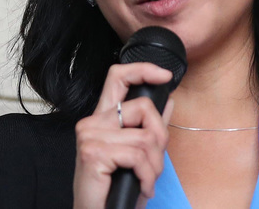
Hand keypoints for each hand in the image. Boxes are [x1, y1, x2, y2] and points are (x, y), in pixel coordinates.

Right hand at [73, 63, 173, 208]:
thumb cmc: (115, 188)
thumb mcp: (137, 154)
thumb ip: (151, 126)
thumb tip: (168, 99)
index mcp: (103, 118)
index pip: (118, 76)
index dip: (143, 69)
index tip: (165, 75)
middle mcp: (92, 122)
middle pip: (142, 106)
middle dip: (160, 136)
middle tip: (155, 162)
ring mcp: (90, 136)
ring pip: (144, 137)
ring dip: (154, 166)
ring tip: (146, 180)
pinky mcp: (93, 153)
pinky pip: (137, 156)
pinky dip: (147, 176)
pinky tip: (142, 187)